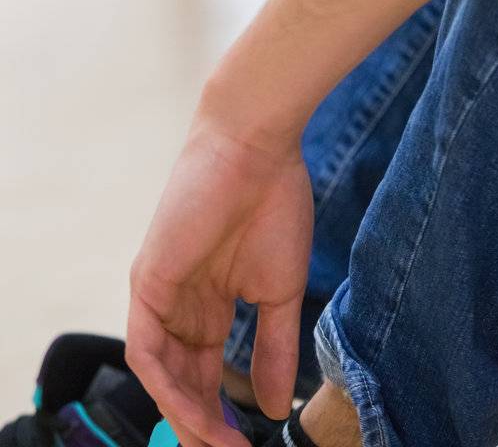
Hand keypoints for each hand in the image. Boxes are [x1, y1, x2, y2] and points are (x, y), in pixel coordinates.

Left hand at [126, 111, 312, 446]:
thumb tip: (275, 408)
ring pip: (163, 373)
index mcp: (211, 303)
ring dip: (187, 413)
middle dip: (202, 423)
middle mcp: (181, 304)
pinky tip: (195, 407)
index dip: (223, 411)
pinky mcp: (146, 282)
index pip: (207, 372)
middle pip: (182, 380)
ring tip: (217, 441)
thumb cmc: (275, 206)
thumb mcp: (281, 293)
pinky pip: (148, 350)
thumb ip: (274, 349)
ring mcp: (161, 294)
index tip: (247, 442)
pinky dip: (168, 385)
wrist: (258, 151)